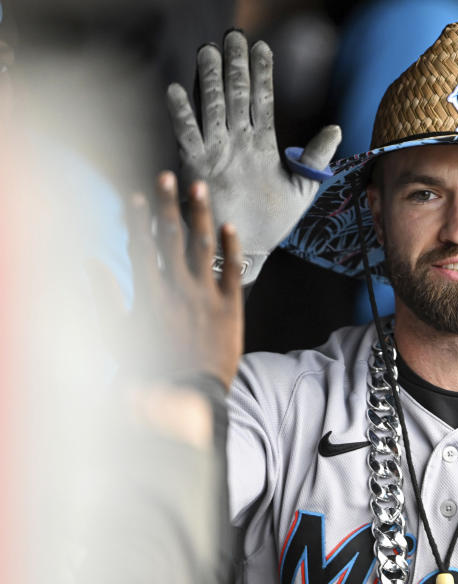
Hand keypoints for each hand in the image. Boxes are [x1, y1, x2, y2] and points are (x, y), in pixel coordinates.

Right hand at [125, 171, 243, 389]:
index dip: (139, 219)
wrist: (186, 398)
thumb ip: (104, 297)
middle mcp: (178, 290)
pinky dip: (232, 248)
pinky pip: (233, 271)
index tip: (137, 194)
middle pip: (172, 239)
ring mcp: (206, 297)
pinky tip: (231, 226)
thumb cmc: (148, 370)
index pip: (142, 247)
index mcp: (149, 295)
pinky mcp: (230, 309)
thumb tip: (89, 263)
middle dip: (168, 205)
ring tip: (200, 189)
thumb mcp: (117, 335)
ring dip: (201, 216)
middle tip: (169, 176)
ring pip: (204, 247)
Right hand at [165, 30, 340, 284]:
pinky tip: (176, 90)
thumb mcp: (303, 188)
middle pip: (235, 95)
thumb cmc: (275, 221)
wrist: (250, 249)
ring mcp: (216, 151)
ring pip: (211, 108)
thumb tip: (336, 128)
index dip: (262, 74)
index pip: (262, 100)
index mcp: (262, 143)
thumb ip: (316, 158)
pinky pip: (187, 136)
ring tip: (206, 52)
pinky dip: (181, 114)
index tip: (262, 47)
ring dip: (207, 80)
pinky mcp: (197, 166)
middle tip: (232, 36)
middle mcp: (237, 141)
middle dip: (234, 66)